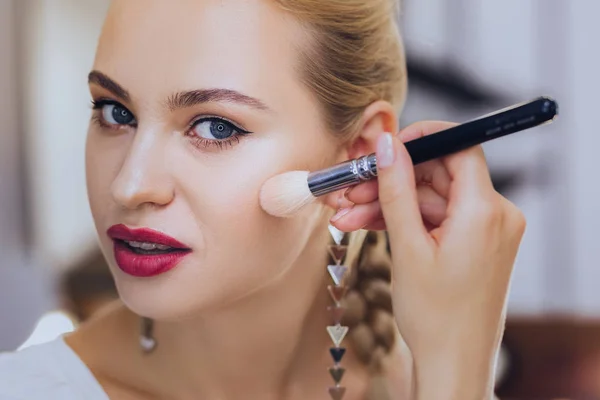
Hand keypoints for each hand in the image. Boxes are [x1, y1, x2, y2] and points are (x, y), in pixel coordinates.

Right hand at [329, 122, 525, 399]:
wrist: (453, 364)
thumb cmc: (435, 315)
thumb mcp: (407, 247)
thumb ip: (396, 190)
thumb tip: (388, 143)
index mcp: (486, 212)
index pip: (460, 148)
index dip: (421, 140)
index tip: (386, 145)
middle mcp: (495, 216)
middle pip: (438, 176)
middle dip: (391, 180)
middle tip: (351, 188)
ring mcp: (486, 231)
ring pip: (431, 199)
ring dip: (390, 204)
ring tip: (347, 214)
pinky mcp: (475, 244)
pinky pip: (437, 219)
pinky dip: (405, 221)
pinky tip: (367, 225)